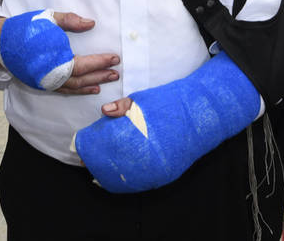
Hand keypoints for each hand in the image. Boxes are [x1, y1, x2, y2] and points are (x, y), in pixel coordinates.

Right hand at [0, 12, 119, 93]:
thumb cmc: (25, 29)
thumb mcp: (48, 18)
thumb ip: (70, 21)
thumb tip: (91, 24)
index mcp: (54, 60)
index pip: (83, 65)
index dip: (100, 62)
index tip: (115, 58)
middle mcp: (50, 76)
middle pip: (81, 80)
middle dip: (100, 76)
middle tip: (116, 73)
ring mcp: (45, 82)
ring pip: (72, 88)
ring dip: (90, 85)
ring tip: (104, 83)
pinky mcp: (41, 84)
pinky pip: (63, 90)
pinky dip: (77, 90)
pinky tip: (87, 88)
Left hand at [74, 51, 260, 192]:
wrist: (202, 114)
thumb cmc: (170, 104)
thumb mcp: (142, 100)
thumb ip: (122, 108)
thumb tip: (105, 111)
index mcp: (135, 138)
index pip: (102, 148)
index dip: (88, 146)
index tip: (81, 142)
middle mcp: (144, 158)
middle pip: (109, 167)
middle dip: (96, 161)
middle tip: (85, 156)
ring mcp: (156, 170)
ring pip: (123, 180)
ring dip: (109, 172)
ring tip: (98, 165)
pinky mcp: (164, 176)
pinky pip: (139, 182)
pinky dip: (126, 178)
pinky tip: (118, 172)